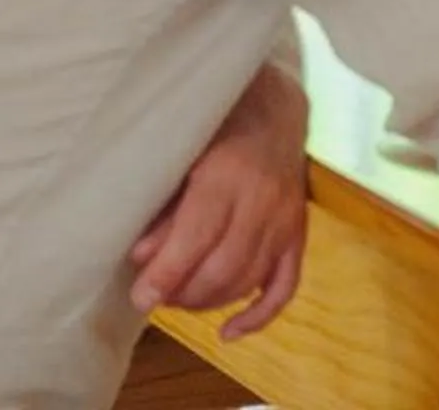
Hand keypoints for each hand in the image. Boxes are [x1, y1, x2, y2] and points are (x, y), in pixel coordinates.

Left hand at [129, 63, 308, 340]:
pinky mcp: (298, 231)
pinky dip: (259, 314)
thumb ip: (164, 205)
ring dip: (209, 301)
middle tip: (153, 298)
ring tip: (178, 299)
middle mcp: (264, 198)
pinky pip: (285, 284)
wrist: (275, 107)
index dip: (167, 274)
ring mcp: (287, 217)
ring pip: (249, 279)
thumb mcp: (182, 152)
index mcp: (229, 173)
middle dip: (183, 293)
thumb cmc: (216, 125)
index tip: (140, 298)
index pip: (197, 237)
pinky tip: (229, 332)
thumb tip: (142, 257)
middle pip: (224, 266)